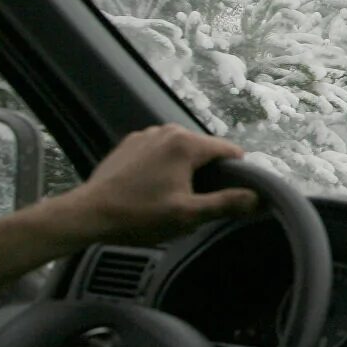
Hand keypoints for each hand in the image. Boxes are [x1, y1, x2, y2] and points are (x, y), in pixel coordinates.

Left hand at [49, 124, 258, 245]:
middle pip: (205, 150)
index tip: (231, 195)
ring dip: (185, 169)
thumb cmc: (139, 215)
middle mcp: (168, 130)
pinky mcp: (129, 144)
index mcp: (186, 143)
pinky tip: (152, 189)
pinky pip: (159, 151)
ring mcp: (146, 135)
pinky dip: (163, 166)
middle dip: (208, 173)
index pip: (230, 151)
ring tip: (172, 197)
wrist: (88, 214)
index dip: (237, 173)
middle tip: (196, 202)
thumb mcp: (189, 215)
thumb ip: (227, 203)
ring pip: (182, 150)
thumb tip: (258, 197)